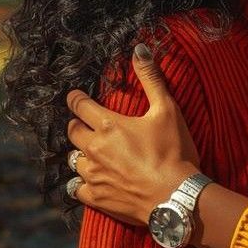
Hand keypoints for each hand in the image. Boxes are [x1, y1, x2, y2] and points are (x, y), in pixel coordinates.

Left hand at [66, 44, 199, 225]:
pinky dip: (80, 183)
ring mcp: (93, 175)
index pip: (81, 106)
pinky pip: (76, 188)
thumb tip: (140, 50)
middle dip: (77, 125)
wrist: (175, 197)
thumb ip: (151, 79)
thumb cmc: (173, 152)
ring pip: (73, 160)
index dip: (75, 99)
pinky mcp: (96, 197)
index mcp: (108, 125)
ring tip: (90, 153)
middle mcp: (94, 148)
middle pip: (73, 132)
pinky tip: (88, 181)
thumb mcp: (167, 110)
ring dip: (80, 154)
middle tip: (84, 124)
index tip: (73, 96)